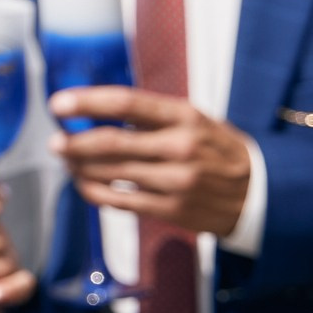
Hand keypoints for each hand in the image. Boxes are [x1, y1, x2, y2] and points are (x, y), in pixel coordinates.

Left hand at [51, 86, 252, 236]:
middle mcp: (179, 147)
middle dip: (74, 142)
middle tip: (53, 141)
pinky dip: (94, 192)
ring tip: (65, 161)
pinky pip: (120, 202)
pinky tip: (83, 184)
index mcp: (184, 117)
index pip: (127, 104)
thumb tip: (97, 110)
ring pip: (111, 173)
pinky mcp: (171, 210)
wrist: (259, 194)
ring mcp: (175, 181)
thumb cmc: (217, 149)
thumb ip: (152, 116)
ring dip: (79, 167)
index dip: (88, 102)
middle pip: (112, 142)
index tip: (58, 103)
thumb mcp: (195, 120)